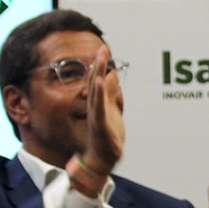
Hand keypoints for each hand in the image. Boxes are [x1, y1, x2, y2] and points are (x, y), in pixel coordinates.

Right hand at [79, 47, 124, 176]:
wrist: (102, 160)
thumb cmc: (107, 137)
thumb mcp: (113, 111)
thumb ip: (113, 94)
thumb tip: (113, 75)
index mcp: (99, 104)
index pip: (97, 81)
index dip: (100, 64)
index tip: (103, 49)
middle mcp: (95, 107)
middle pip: (95, 81)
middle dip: (98, 64)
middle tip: (102, 47)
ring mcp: (96, 115)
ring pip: (96, 91)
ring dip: (97, 73)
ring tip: (100, 58)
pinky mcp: (100, 125)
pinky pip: (99, 107)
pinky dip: (99, 93)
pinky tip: (100, 80)